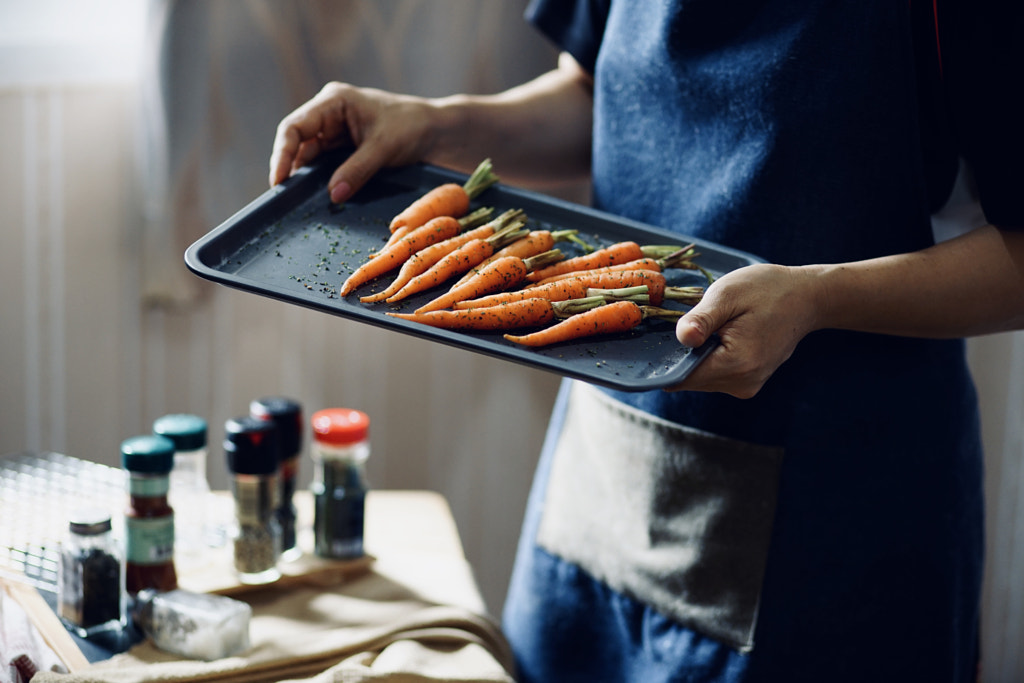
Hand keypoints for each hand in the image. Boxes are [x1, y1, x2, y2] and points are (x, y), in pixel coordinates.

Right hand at [269, 82, 438, 202]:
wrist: (435, 131)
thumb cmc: (411, 127)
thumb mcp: (384, 147)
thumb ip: (357, 170)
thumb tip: (333, 195)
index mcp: (334, 101)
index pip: (295, 127)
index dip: (283, 154)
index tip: (280, 181)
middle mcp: (329, 115)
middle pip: (298, 143)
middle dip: (291, 170)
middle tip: (285, 199)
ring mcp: (335, 133)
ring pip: (310, 158)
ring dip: (306, 179)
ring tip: (298, 202)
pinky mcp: (344, 150)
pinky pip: (325, 167)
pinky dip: (322, 182)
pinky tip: (318, 198)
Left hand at [668, 263, 823, 397]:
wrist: (807, 298)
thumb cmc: (767, 290)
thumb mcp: (728, 294)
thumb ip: (702, 318)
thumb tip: (681, 338)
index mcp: (736, 364)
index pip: (682, 376)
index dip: (664, 359)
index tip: (660, 338)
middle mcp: (742, 383)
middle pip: (690, 378)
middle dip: (682, 354)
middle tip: (693, 323)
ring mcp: (747, 386)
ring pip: (701, 377)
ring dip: (697, 355)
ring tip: (712, 326)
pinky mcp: (748, 381)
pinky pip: (715, 374)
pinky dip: (709, 357)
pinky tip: (721, 335)